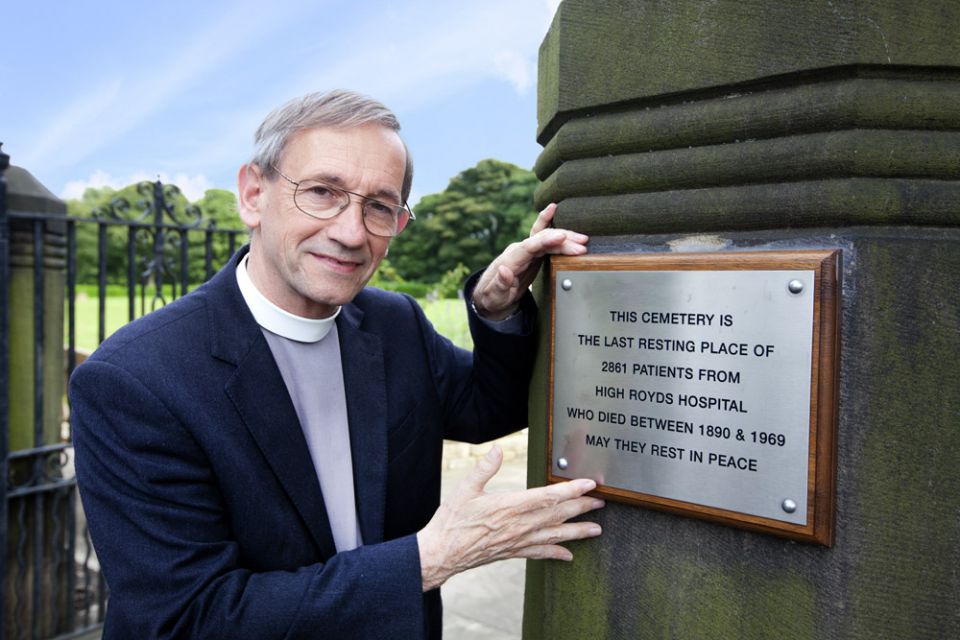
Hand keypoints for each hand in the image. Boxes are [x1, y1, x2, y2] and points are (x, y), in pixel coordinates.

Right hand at [416, 445, 603, 590]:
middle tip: (601, 502)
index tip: (589, 484)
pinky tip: (569, 555)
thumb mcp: (465, 488)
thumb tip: (498, 449)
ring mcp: (518, 541)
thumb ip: (485, 468)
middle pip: (558, 515)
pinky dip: (557, 553)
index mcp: (510, 506)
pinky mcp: (513, 552)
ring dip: (578, 531)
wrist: (442, 553)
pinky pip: (540, 553)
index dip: (571, 490)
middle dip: (582, 508)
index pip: (548, 497)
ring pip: (555, 536)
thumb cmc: (452, 521)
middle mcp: (519, 525)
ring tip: (597, 530)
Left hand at [472, 203, 587, 319]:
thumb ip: (499, 284)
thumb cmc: (492, 298)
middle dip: (562, 240)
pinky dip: (554, 228)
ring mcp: (525, 250)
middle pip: (541, 239)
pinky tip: (560, 216)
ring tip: (583, 239)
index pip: (529, 247)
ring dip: (565, 237)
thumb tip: (504, 270)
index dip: (545, 240)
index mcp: (510, 260)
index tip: (561, 237)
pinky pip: (544, 237)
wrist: (491, 297)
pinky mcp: (532, 254)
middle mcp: (518, 250)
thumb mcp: (493, 296)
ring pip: (546, 237)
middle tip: (582, 245)